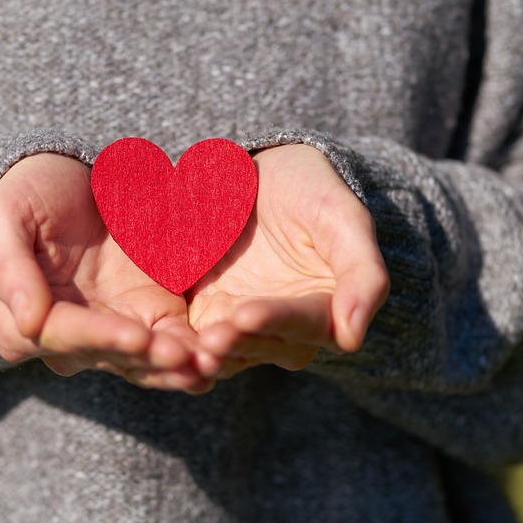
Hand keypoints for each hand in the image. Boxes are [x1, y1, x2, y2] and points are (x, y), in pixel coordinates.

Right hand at [0, 154, 211, 391]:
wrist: (70, 173)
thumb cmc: (26, 193)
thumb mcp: (2, 216)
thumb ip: (9, 267)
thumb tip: (27, 322)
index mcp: (24, 323)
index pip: (66, 336)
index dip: (102, 338)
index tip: (136, 338)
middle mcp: (71, 341)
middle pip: (112, 357)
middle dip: (148, 360)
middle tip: (183, 358)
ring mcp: (116, 332)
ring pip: (146, 363)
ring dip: (176, 368)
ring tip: (205, 365)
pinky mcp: (154, 318)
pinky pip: (175, 343)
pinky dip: (195, 352)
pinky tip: (216, 355)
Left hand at [186, 144, 388, 379]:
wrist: (261, 171)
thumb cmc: (312, 190)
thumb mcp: (342, 218)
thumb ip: (361, 274)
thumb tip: (352, 338)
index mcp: (323, 309)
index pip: (303, 322)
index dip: (276, 320)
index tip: (247, 314)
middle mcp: (283, 328)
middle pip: (260, 344)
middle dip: (235, 344)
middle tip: (209, 342)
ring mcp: (240, 324)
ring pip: (225, 350)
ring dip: (206, 352)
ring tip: (186, 348)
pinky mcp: (203, 316)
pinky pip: (191, 337)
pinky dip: (179, 343)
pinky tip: (161, 341)